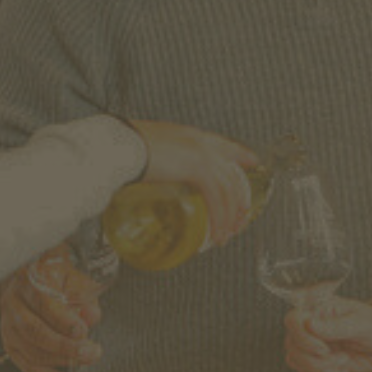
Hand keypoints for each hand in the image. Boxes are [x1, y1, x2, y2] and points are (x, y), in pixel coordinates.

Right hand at [0, 246, 102, 371]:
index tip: (82, 331)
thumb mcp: (74, 278)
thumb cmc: (56, 279)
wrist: (32, 283)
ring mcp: (8, 325)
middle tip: (88, 352)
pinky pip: (27, 367)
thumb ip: (85, 297)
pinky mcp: (11, 345)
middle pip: (33, 330)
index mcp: (27, 280)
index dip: (62, 319)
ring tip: (83, 363)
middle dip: (63, 346)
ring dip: (59, 362)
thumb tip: (91, 317)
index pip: (41, 302)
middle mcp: (13, 302)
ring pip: (30, 351)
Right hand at [128, 121, 258, 245]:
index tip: (252, 162)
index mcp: (189, 136)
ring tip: (224, 235)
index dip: (240, 155)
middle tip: (240, 218)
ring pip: (227, 190)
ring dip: (227, 217)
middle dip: (238, 200)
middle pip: (230, 174)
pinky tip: (215, 234)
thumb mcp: (146, 149)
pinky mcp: (198, 168)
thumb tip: (144, 174)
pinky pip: (216, 199)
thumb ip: (153, 160)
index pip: (223, 145)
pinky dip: (218, 219)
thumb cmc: (122, 147)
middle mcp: (200, 142)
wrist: (119, 145)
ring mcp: (201, 153)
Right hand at [284, 298, 371, 371]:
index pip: (293, 319)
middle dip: (316, 360)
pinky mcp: (318, 363)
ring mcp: (313, 345)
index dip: (303, 338)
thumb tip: (310, 324)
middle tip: (340, 358)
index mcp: (319, 309)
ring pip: (295, 361)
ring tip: (342, 364)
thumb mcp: (362, 324)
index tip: (324, 348)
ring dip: (319, 370)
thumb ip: (336, 326)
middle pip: (291, 345)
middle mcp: (311, 327)